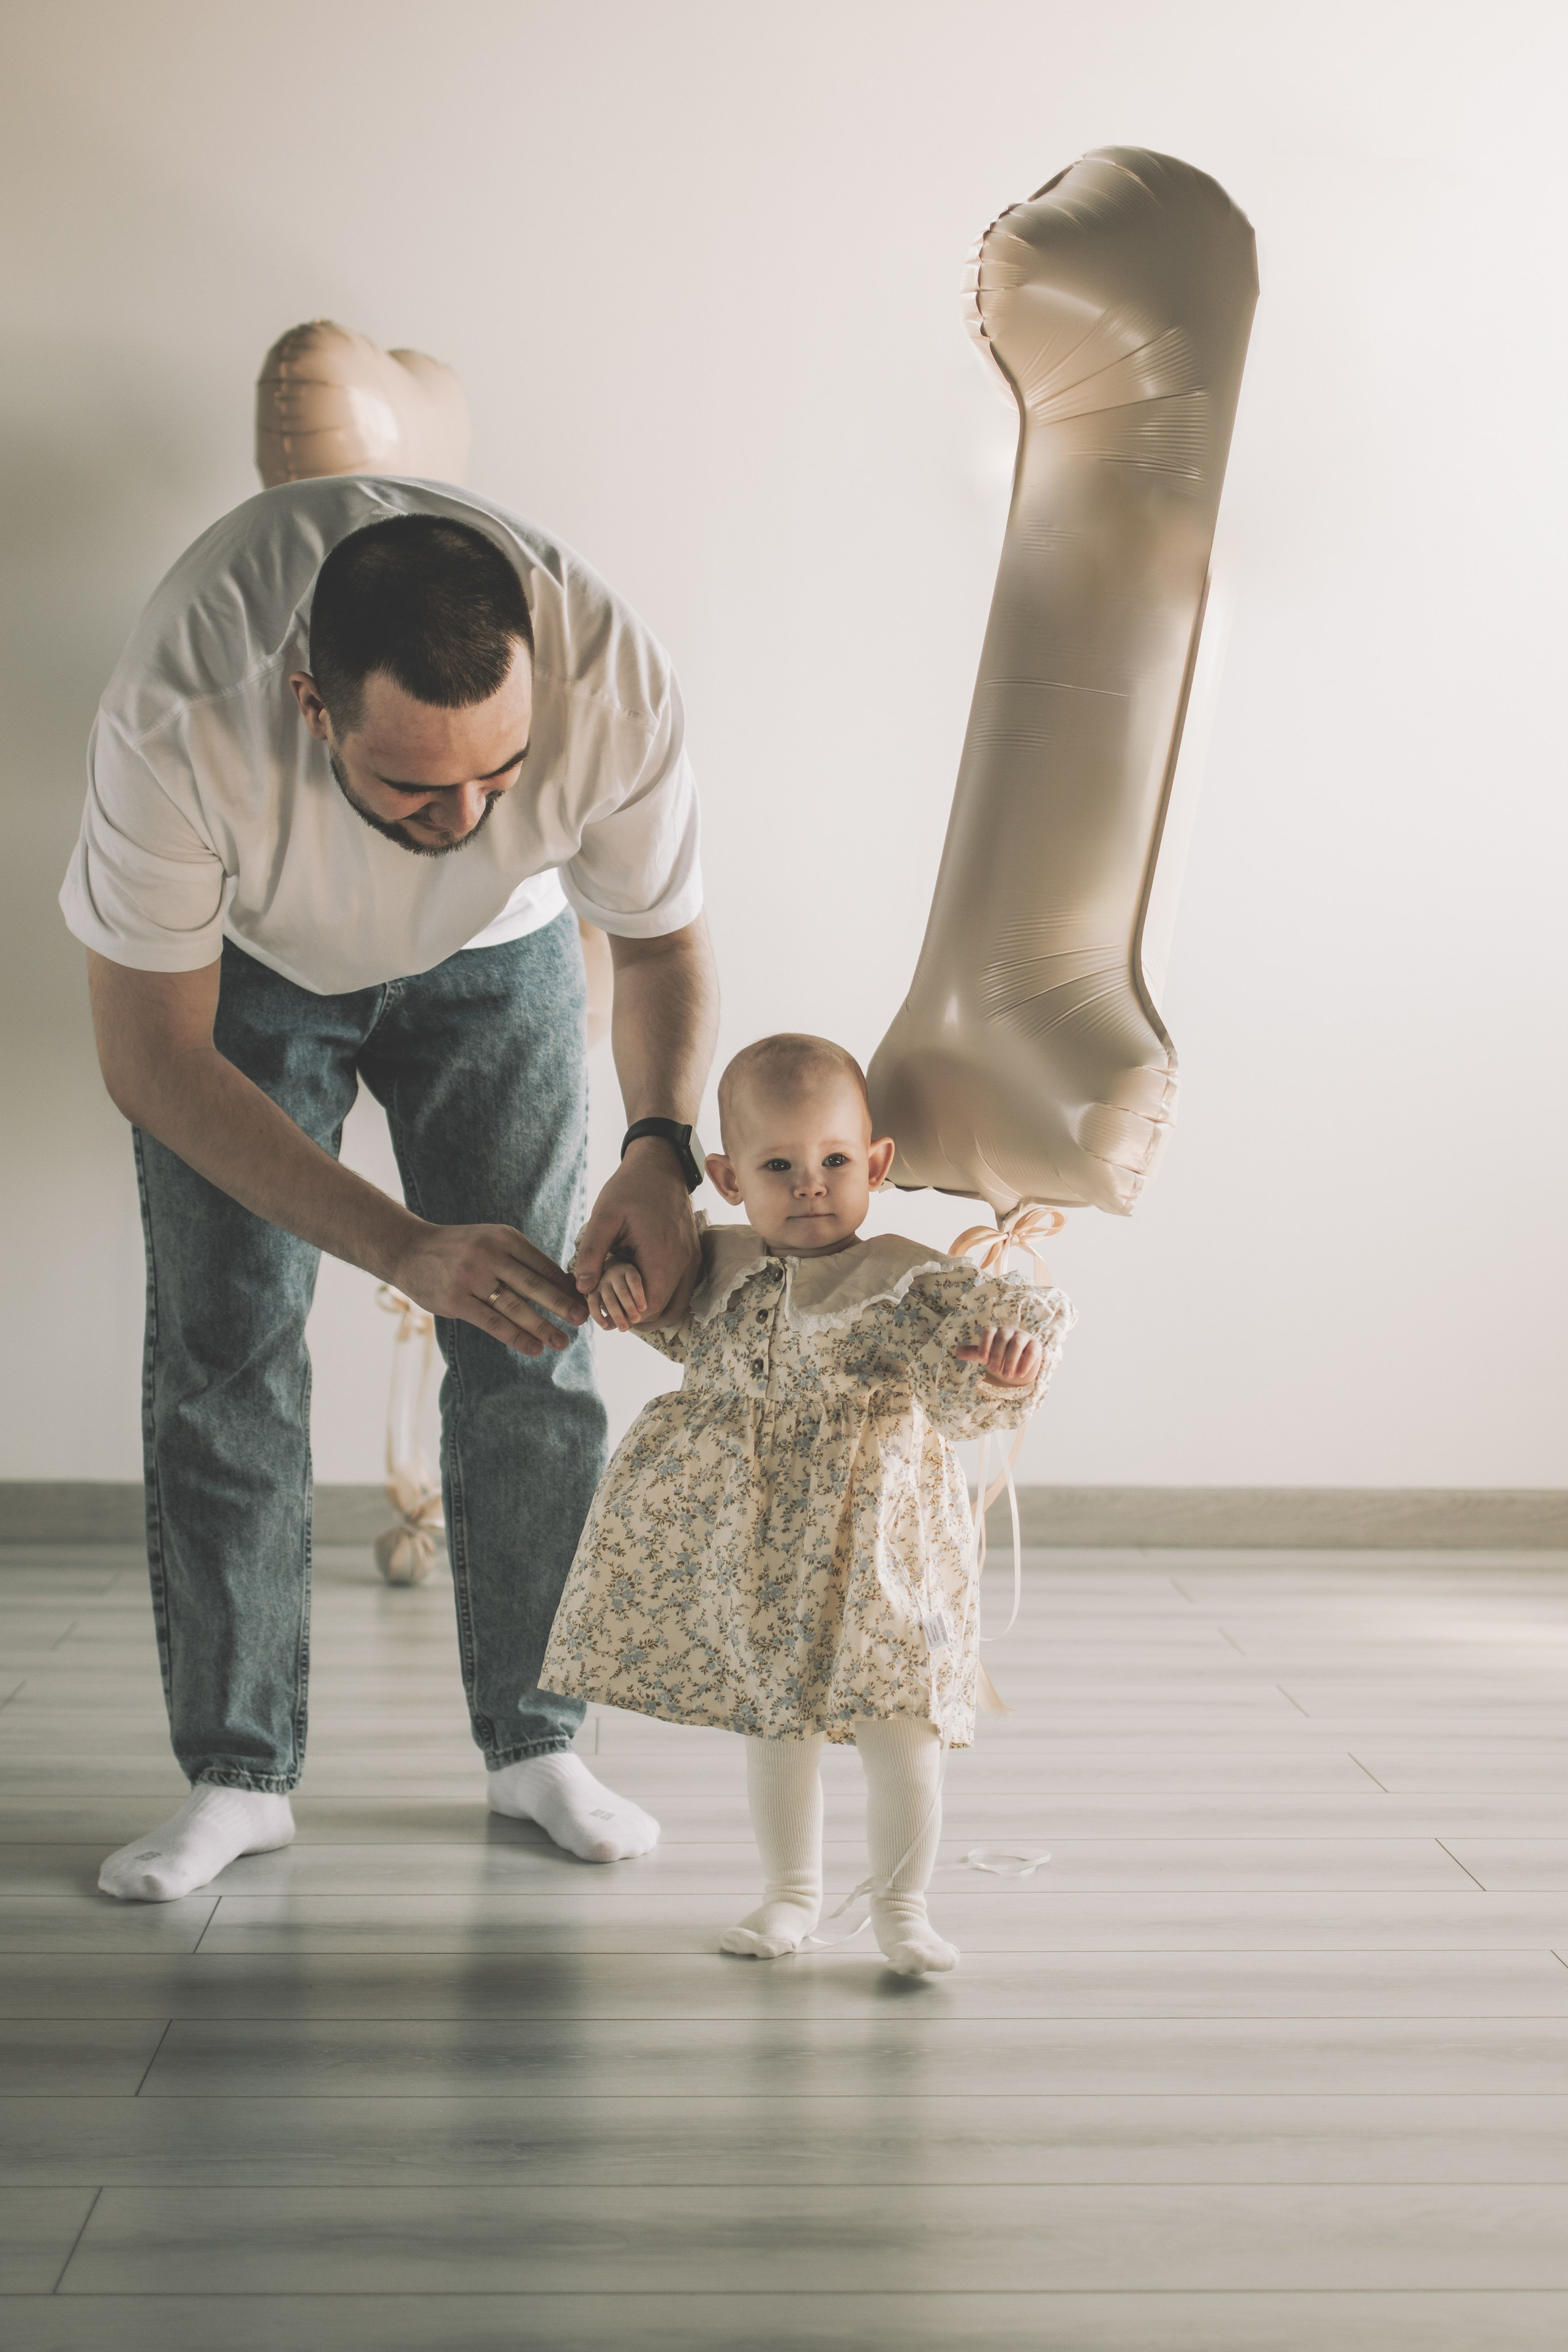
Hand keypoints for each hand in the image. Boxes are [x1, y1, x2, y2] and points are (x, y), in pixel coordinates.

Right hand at [390, 1221, 587, 1356]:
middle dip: (562, 1304)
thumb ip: (519, 1259)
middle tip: (583, 1319)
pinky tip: (534, 1348)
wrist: (409, 1250)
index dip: (565, 1285)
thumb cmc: (459, 1249)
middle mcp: (490, 1255)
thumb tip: (562, 1285)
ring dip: (542, 1327)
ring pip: (516, 1307)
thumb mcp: (490, 1241)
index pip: (542, 1264)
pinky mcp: (456, 1300)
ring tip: (562, 1342)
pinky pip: (493, 1323)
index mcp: (504, 1237)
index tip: (584, 1300)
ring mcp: (472, 1278)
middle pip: (534, 1285)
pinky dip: (517, 1337)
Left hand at [574, 1140, 699, 1321]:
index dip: (627, 1315)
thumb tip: (582, 1288)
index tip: (606, 1310)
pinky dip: (663, 1296)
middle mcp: (684, 1262)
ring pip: (677, 1305)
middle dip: (638, 1317)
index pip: (650, 1307)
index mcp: (663, 1255)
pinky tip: (639, 1285)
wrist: (660, 1165)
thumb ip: (591, 1254)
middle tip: (613, 1310)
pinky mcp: (693, 1255)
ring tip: (625, 1300)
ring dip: (653, 1309)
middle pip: (667, 1312)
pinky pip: (682, 1290)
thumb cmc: (630, 1187)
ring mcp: (693, 1260)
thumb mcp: (603, 1216)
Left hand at [954, 1327, 1042, 1386]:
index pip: (988, 1332)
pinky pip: (1031, 1351)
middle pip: (1002, 1337)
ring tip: (1006, 1375)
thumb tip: (956, 1352)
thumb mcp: (986, 1356)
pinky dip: (1025, 1363)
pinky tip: (1019, 1374)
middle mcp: (1009, 1330)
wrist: (1018, 1365)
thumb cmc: (999, 1357)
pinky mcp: (1035, 1345)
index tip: (982, 1360)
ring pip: (1016, 1343)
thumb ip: (973, 1353)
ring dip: (1010, 1360)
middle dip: (997, 1355)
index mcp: (995, 1331)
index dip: (984, 1344)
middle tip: (995, 1371)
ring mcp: (1023, 1336)